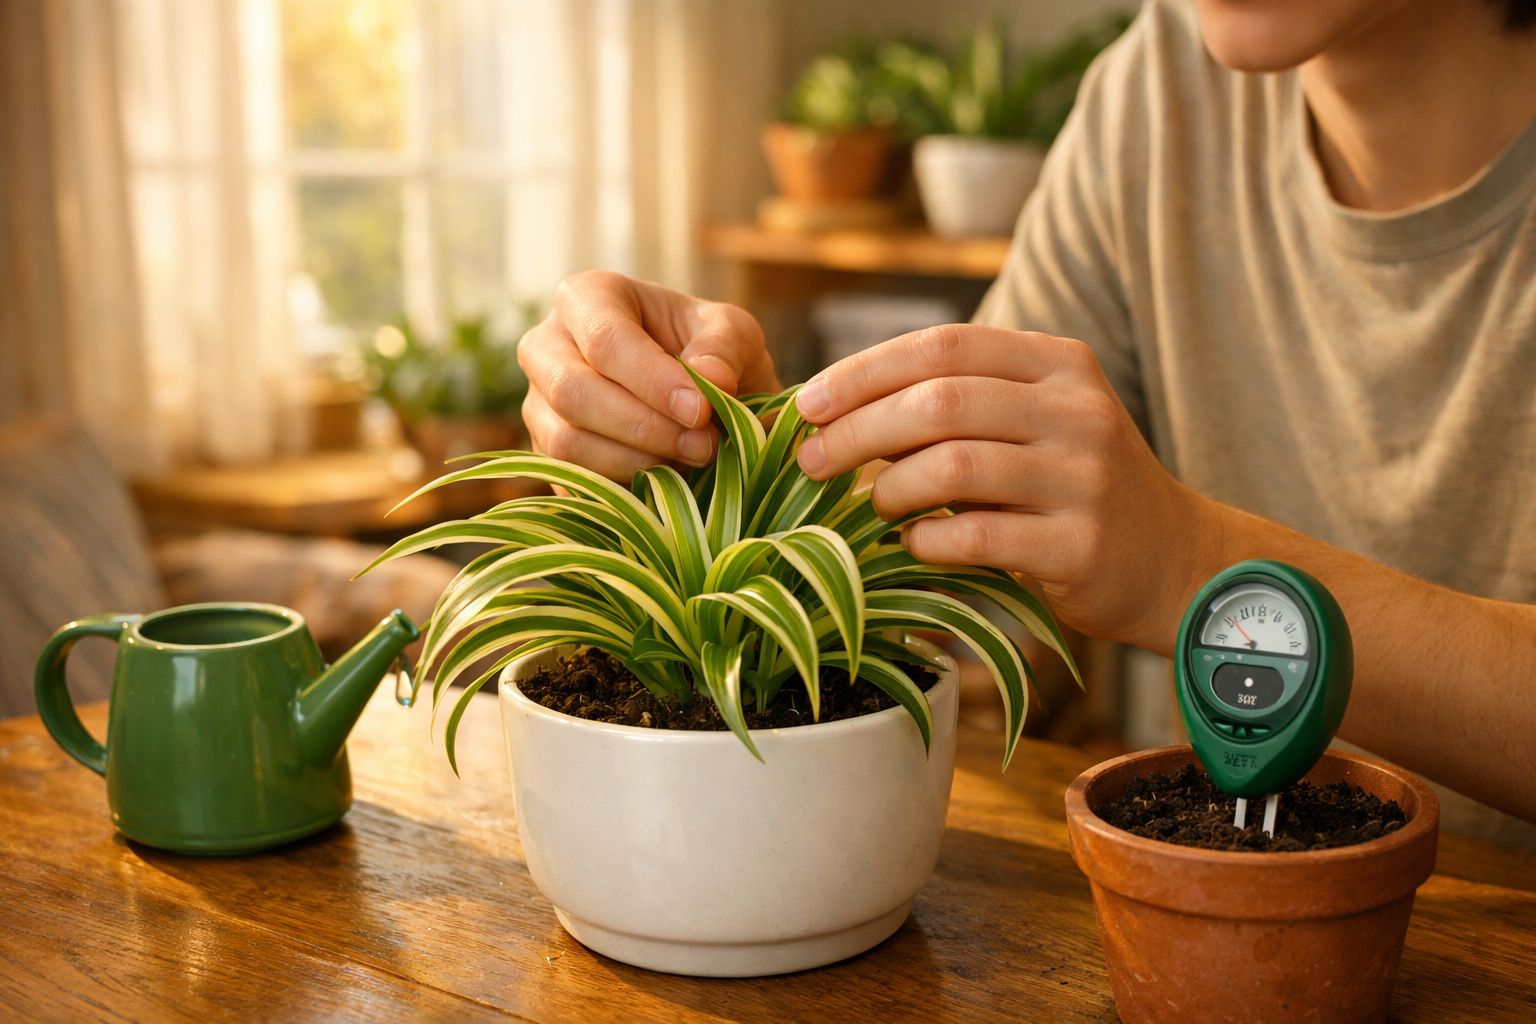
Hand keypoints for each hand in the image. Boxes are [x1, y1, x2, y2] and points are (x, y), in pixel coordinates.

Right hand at [518, 271, 780, 479]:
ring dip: (636, 461)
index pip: (605, 338)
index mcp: (587, 297)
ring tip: (692, 460)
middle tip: (704, 445)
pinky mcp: (545, 454)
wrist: (696, 395)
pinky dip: (623, 487)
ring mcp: (538, 403)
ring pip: (565, 441)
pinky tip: (667, 480)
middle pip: (571, 391)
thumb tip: (711, 380)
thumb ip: (724, 349)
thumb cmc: (709, 352)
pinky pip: (570, 479)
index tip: (701, 412)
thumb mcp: (734, 334)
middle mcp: (546, 346)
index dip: (652, 380)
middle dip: (643, 426)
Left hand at [794, 324, 1223, 646]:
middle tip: (811, 462)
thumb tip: (838, 410)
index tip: (806, 404)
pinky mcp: (1079, 545)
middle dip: (858, 430)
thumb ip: (960, 404)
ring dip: (890, 488)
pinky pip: (975, 536)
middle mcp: (1076, 410)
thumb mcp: (1035, 422)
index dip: (862, 371)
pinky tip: (915, 545)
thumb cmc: (1074, 487)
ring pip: (952, 465)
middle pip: (939, 401)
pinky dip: (927, 541)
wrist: (1175, 561)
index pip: (943, 345)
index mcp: (1058, 363)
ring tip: (874, 505)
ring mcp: (1083, 478)